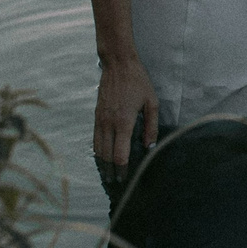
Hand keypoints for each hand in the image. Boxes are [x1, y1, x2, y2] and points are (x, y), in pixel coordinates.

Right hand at [94, 56, 157, 180]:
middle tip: (116, 183)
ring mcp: (100, 120)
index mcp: (124, 122)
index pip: (119, 154)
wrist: (118, 65)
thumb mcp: (152, 102)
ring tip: (108, 175)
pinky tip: (102, 157)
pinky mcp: (96, 116)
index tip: (126, 177)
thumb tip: (150, 146)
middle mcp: (109, 123)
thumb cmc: (138, 82)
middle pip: (106, 156)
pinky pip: (94, 138)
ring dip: (102, 164)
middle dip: (111, 171)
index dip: (122, 169)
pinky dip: (97, 151)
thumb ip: (151, 126)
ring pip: (98, 149)